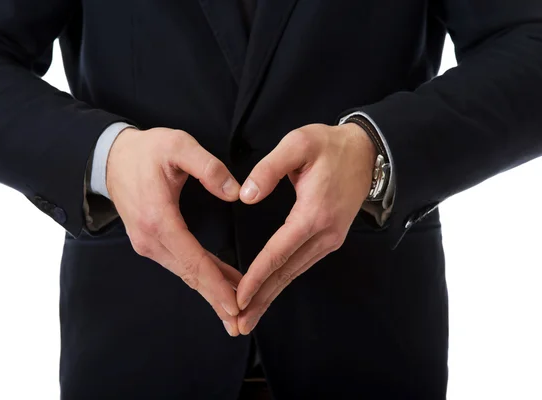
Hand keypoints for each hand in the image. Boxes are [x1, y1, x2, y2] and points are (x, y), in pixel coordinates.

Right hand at [107, 127, 242, 335]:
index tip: (235, 305)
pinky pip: (180, 264)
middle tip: (240, 324)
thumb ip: (208, 167)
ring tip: (235, 311)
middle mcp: (150, 239)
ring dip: (210, 291)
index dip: (216, 284)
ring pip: (185, 273)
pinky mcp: (150, 242)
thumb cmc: (146, 150)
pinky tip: (219, 285)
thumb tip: (235, 192)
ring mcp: (147, 243)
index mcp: (158, 218)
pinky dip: (200, 277)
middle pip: (190, 275)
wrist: (111, 158)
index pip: (193, 260)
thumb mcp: (178, 145)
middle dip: (215, 299)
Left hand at [235, 123, 376, 334]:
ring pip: (294, 273)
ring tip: (249, 317)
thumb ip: (269, 168)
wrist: (367, 152)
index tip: (239, 297)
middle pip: (286, 273)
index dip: (257, 276)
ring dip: (271, 296)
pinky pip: (301, 264)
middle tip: (239, 324)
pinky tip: (268, 292)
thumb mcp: (298, 144)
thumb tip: (246, 197)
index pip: (279, 252)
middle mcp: (324, 234)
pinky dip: (282, 281)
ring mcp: (329, 239)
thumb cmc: (330, 145)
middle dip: (261, 300)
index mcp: (314, 214)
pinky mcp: (329, 239)